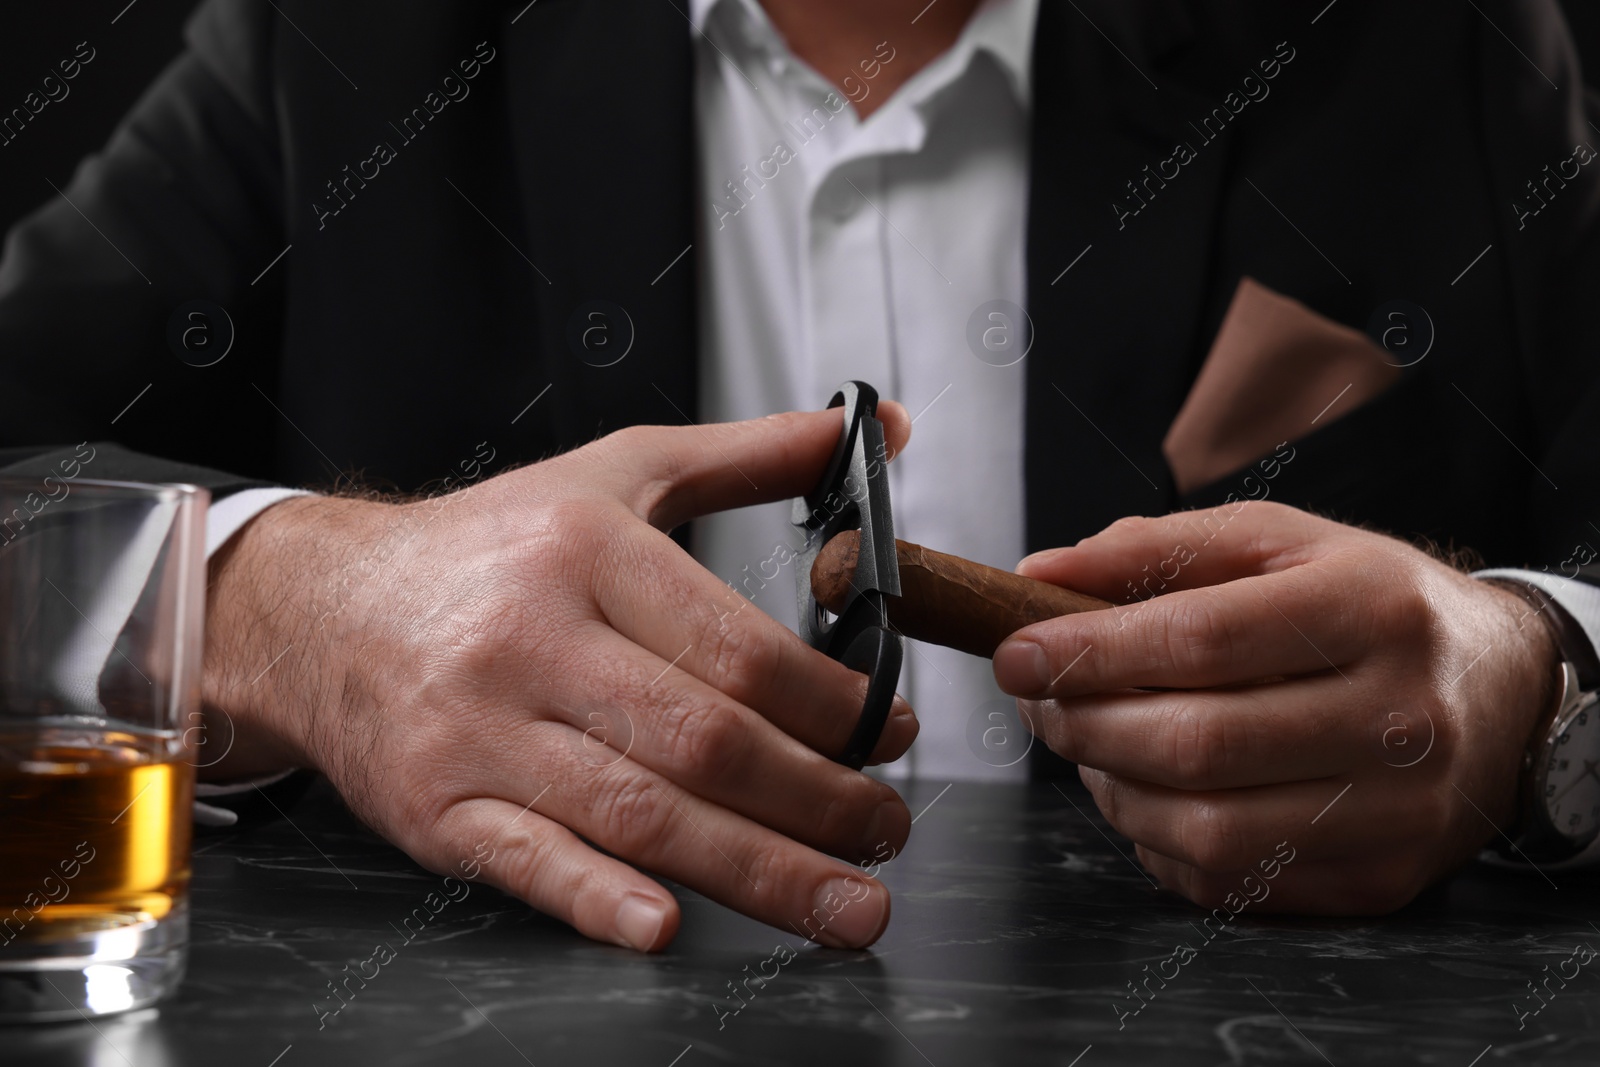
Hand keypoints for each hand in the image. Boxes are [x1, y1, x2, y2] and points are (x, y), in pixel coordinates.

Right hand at [201, 406, 917, 949]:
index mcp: (585, 552)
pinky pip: (524, 860)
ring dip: (756, 870)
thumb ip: (751, 456)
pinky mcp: (436, 806)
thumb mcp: (616, 473)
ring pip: (636, 812)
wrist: (321, 607)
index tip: (886, 731)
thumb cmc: (485, 548)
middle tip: (885, 831)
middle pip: (701, 738)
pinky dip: (595, 899)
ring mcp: (478, 731)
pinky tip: (664, 926)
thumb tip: (878, 429)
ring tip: (843, 903)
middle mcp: (530, 639)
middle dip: (815, 799)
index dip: (830, 702)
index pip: (735, 645)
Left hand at [993, 501, 1560, 913]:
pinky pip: (1233, 884)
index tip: (1016, 653)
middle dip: (1085, 725)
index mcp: (1373, 608)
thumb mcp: (1279, 544)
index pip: (1203, 640)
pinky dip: (1160, 844)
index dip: (1091, 653)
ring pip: (1208, 830)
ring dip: (1113, 791)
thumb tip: (1037, 578)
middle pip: (1198, 745)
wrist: (1501, 689)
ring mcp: (1401, 812)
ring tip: (1093, 746)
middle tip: (1042, 703)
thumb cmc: (1367, 604)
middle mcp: (1402, 717)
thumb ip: (1156, 550)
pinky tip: (1151, 794)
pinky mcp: (1384, 878)